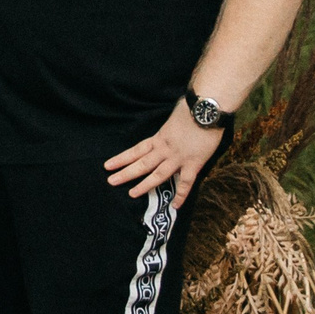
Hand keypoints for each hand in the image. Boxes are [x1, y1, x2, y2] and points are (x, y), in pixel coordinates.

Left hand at [104, 100, 223, 203]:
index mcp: (159, 137)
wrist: (207, 109)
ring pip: (158, 175)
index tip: (107, 165)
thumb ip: (169, 126)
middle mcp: (165, 149)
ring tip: (131, 194)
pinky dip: (181, 195)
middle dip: (125, 173)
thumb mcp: (173, 116)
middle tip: (111, 181)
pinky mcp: (194, 163)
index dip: (121, 158)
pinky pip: (186, 183)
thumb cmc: (192, 107)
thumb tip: (171, 125)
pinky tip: (175, 206)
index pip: (136, 150)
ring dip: (144, 185)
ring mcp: (178, 158)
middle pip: (142, 164)